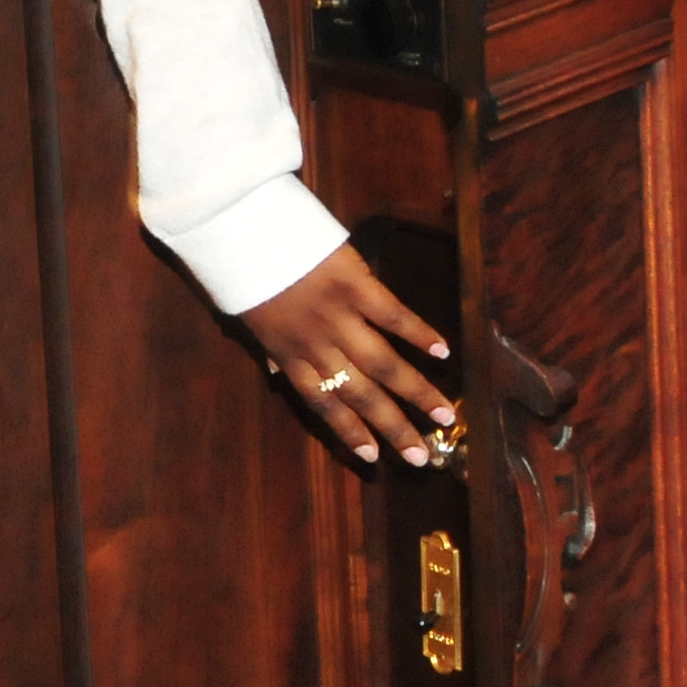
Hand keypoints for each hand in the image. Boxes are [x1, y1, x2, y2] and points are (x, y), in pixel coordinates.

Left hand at [240, 244, 460, 466]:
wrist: (242, 227)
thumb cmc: (244, 272)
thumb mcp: (249, 320)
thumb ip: (270, 349)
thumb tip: (275, 374)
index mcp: (288, 355)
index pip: (323, 405)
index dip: (350, 432)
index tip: (375, 458)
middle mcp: (316, 345)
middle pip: (361, 395)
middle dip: (394, 429)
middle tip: (424, 457)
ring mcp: (338, 317)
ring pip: (383, 365)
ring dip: (417, 393)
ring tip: (444, 417)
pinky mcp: (355, 286)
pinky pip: (392, 316)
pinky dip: (418, 334)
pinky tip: (443, 352)